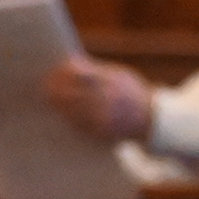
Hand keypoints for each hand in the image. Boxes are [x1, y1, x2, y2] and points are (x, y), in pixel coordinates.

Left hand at [41, 58, 155, 142]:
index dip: (67, 73)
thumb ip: (98, 72)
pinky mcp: (102, 133)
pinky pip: (80, 125)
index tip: (56, 69)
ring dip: (59, 105)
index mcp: (113, 83)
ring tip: (49, 98)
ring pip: (74, 111)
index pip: (84, 75)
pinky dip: (68, 118)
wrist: (152, 119)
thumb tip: (71, 64)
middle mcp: (109, 101)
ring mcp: (105, 118)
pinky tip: (61, 113)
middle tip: (45, 85)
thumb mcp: (120, 76)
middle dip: (58, 90)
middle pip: (74, 95)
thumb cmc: (132, 92)